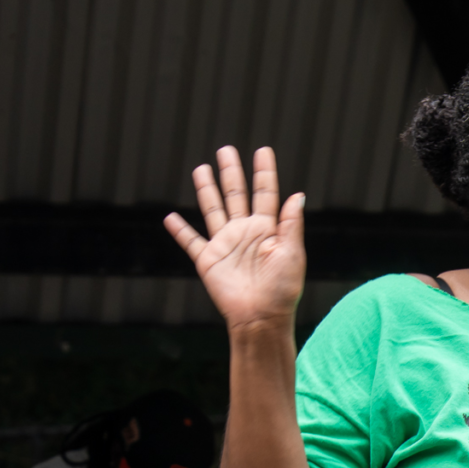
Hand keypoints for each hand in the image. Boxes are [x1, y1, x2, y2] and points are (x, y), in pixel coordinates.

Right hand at [165, 146, 306, 333]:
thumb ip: (291, 224)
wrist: (261, 317)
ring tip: (201, 168)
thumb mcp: (292, 254)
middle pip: (236, 194)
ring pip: (213, 209)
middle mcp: (245, 233)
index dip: (264, 172)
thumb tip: (298, 195)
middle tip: (226, 150)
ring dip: (206, 189)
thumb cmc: (283, 289)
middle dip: (231, 172)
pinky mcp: (208, 260)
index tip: (263, 151)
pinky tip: (170, 217)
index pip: (266, 194)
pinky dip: (179, 230)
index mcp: (268, 230)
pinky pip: (190, 242)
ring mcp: (225, 245)